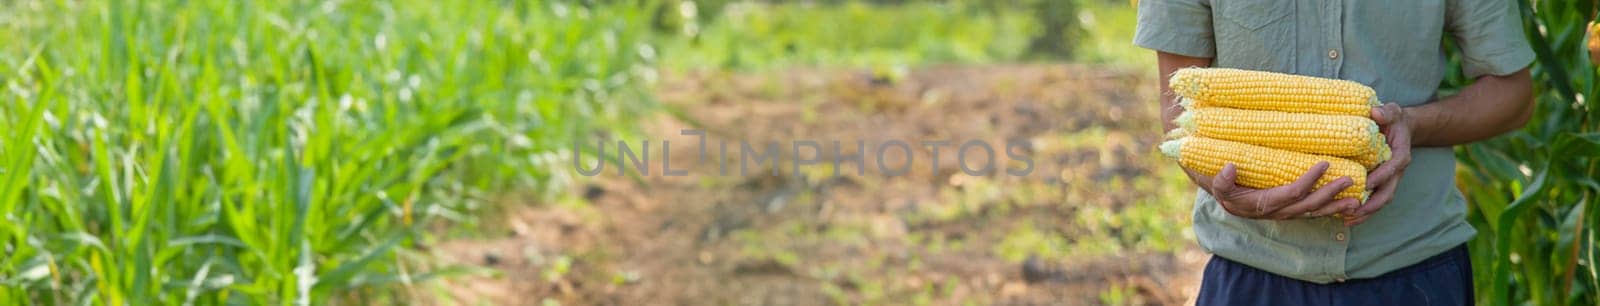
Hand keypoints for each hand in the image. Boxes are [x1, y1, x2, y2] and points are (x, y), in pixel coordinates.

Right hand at [1182, 162, 1359, 219]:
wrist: (1220, 193)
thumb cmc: (1219, 184)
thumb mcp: (1214, 182)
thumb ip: (1221, 180)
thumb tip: (1231, 168)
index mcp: (1261, 204)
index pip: (1291, 193)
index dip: (1309, 180)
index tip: (1324, 164)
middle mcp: (1276, 212)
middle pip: (1308, 205)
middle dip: (1330, 194)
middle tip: (1350, 181)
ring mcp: (1284, 213)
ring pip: (1313, 212)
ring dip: (1335, 206)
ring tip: (1357, 200)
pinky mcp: (1289, 210)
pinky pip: (1312, 211)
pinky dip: (1329, 209)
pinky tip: (1346, 204)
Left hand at [1345, 103, 1413, 225]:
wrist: (1399, 128)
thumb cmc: (1392, 119)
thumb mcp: (1392, 111)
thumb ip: (1386, 112)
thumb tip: (1376, 112)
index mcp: (1400, 154)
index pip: (1393, 167)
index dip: (1381, 176)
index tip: (1365, 184)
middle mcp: (1396, 171)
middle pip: (1388, 192)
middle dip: (1372, 204)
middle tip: (1353, 211)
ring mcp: (1389, 180)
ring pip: (1380, 201)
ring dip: (1365, 213)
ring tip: (1347, 221)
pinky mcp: (1380, 184)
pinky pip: (1373, 200)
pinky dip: (1362, 211)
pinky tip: (1345, 218)